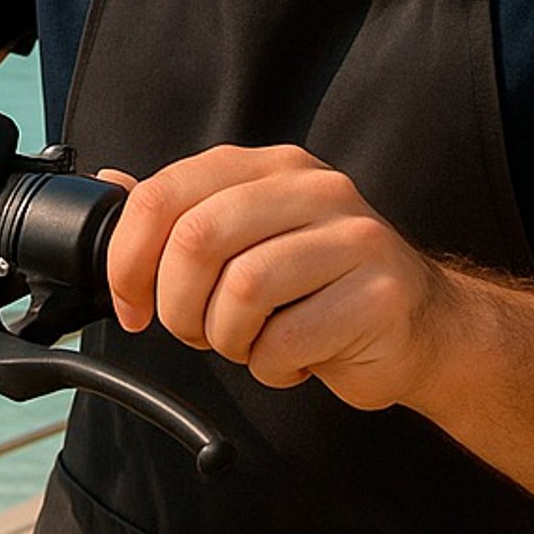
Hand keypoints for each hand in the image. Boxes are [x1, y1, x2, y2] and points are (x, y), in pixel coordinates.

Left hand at [102, 144, 437, 410]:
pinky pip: (286, 342)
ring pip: (241, 291)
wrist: (423, 327)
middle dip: (176, 304)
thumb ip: (181, 214)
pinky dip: (271, 366)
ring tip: (250, 342)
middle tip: (190, 330)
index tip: (129, 303)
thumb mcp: (246, 238)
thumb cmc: (320, 287)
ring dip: (227, 339)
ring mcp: (353, 238)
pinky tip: (293, 358)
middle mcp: (314, 189)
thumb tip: (110, 183)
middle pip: (198, 238)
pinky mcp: (378, 296)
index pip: (168, 192)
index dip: (129, 257)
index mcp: (270, 167)